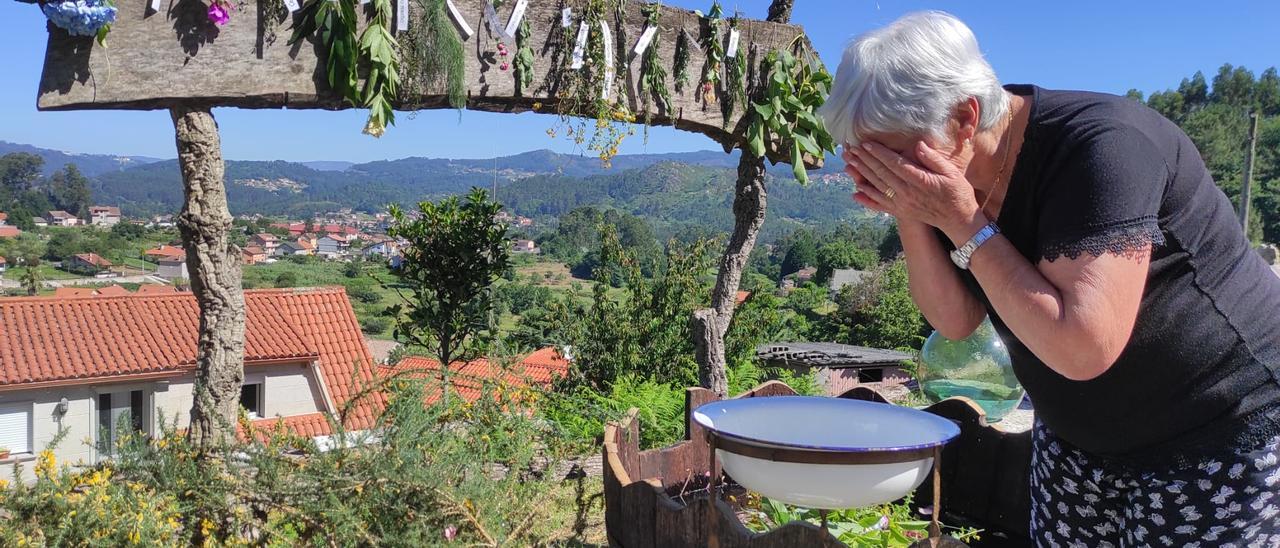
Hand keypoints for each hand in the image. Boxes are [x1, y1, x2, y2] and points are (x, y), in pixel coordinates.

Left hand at [848, 140, 985, 243]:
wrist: (958, 220)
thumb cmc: (958, 193)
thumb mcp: (951, 172)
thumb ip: (933, 159)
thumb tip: (918, 145)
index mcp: (919, 180)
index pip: (894, 163)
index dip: (878, 153)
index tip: (866, 143)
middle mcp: (907, 193)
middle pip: (881, 174)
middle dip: (864, 161)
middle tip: (850, 150)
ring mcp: (902, 204)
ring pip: (877, 187)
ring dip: (861, 175)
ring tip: (848, 165)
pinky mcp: (901, 212)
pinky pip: (880, 205)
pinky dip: (867, 198)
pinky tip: (855, 192)